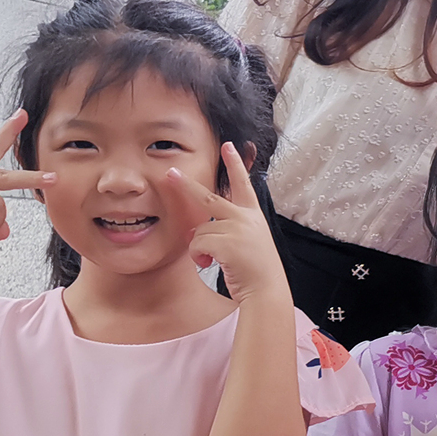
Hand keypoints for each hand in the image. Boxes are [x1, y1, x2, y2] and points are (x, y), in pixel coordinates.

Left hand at [162, 144, 287, 299]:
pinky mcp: (227, 242)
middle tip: (170, 173)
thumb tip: (194, 231)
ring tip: (210, 260)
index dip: (235, 164)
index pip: (243, 184)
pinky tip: (210, 264)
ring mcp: (237, 228)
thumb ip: (225, 230)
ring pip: (199, 230)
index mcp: (253, 215)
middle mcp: (246, 218)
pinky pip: (197, 244)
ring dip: (199, 247)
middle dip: (186, 185)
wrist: (267, 289)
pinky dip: (198, 257)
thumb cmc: (255, 270)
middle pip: (209, 197)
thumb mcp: (246, 242)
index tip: (228, 146)